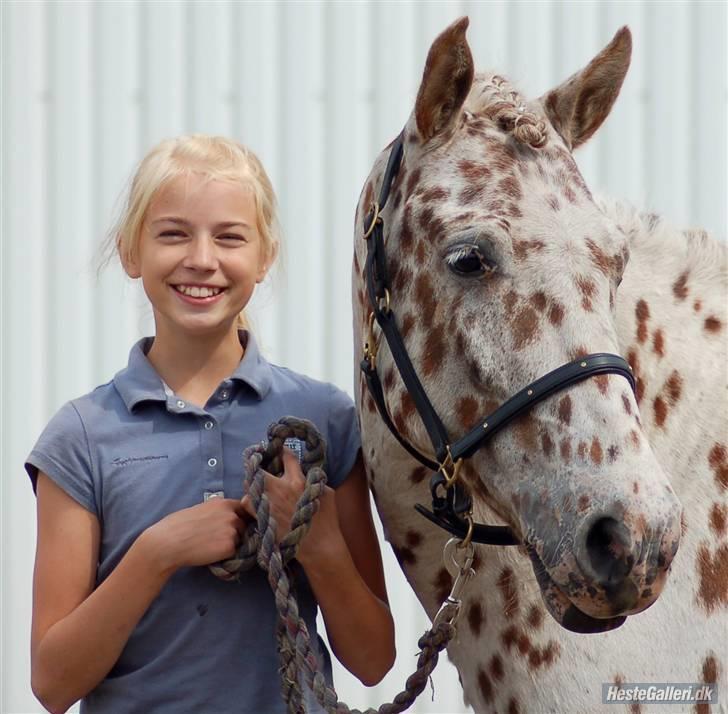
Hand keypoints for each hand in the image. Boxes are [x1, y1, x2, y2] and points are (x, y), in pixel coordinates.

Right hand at [140, 498, 249, 574]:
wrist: (167, 543)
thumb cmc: (178, 525)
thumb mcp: (201, 509)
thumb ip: (218, 511)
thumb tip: (230, 515)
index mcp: (224, 503)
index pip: (244, 509)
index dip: (240, 518)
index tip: (234, 525)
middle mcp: (231, 514)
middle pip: (243, 526)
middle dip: (235, 532)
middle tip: (215, 539)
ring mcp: (232, 530)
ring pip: (240, 540)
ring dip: (230, 544)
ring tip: (210, 546)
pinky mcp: (229, 547)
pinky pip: (234, 553)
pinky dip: (225, 555)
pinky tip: (210, 554)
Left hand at [241, 449, 341, 564]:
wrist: (320, 547)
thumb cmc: (328, 521)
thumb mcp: (327, 493)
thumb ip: (314, 480)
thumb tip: (307, 473)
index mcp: (298, 480)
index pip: (286, 456)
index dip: (281, 451)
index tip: (278, 452)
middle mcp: (281, 489)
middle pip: (259, 469)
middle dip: (257, 466)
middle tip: (258, 468)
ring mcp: (269, 504)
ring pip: (250, 486)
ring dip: (252, 485)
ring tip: (257, 488)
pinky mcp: (262, 519)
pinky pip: (248, 504)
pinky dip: (250, 502)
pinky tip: (257, 505)